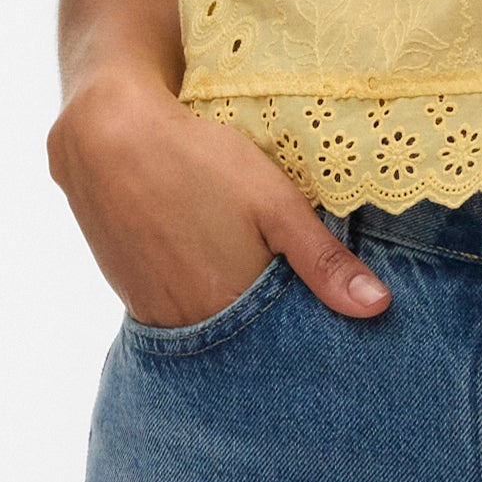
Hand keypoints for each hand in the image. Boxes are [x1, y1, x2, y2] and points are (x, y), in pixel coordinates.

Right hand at [48, 66, 384, 330]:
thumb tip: (377, 308)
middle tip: (282, 290)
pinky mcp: (127, 292)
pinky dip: (196, 299)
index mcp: (226, 308)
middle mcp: (185, 323)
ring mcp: (150, 311)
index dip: (301, 334)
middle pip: (239, 343)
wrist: (103, 133)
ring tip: (243, 272)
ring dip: (228, 313)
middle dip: (265, 328)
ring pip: (205, 328)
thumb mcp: (275, 202)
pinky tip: (206, 264)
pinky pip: (173, 313)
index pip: (277, 348)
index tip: (319, 318)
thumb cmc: (196, 159)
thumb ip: (323, 260)